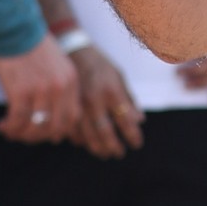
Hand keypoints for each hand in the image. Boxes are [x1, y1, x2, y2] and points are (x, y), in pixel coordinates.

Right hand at [0, 33, 83, 146]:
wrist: (14, 25)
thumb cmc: (31, 43)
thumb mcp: (56, 64)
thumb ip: (58, 87)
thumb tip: (50, 120)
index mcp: (70, 80)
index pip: (72, 118)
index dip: (57, 131)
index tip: (44, 133)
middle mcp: (60, 88)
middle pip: (54, 128)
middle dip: (37, 137)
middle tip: (23, 134)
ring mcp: (41, 91)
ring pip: (34, 128)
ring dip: (20, 134)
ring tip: (9, 130)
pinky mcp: (21, 92)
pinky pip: (17, 121)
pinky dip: (9, 127)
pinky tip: (1, 125)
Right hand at [68, 42, 145, 158]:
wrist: (73, 51)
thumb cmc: (100, 64)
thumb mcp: (119, 76)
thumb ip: (129, 99)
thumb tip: (140, 120)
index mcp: (111, 90)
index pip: (125, 120)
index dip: (132, 135)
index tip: (137, 144)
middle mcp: (95, 100)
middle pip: (106, 132)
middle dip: (114, 146)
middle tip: (120, 153)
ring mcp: (79, 105)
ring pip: (88, 136)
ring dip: (98, 148)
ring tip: (106, 154)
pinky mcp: (66, 108)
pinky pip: (73, 131)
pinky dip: (81, 140)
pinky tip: (87, 144)